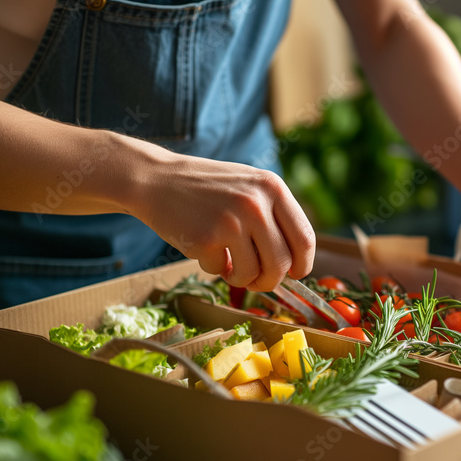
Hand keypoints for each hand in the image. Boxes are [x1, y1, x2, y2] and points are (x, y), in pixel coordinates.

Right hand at [128, 153, 314, 290]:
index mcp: (272, 188)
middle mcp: (256, 203)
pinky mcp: (206, 238)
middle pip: (281, 264)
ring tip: (228, 264)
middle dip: (269, 280)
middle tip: (255, 280)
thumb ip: (274, 216)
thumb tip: (296, 264)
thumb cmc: (206, 189)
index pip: (305, 239)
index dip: (302, 265)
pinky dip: (214, 268)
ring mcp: (231, 220)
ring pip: (254, 274)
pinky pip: (221, 272)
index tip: (293, 274)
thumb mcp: (249, 186)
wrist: (156, 179)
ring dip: (241, 279)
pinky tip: (204, 249)